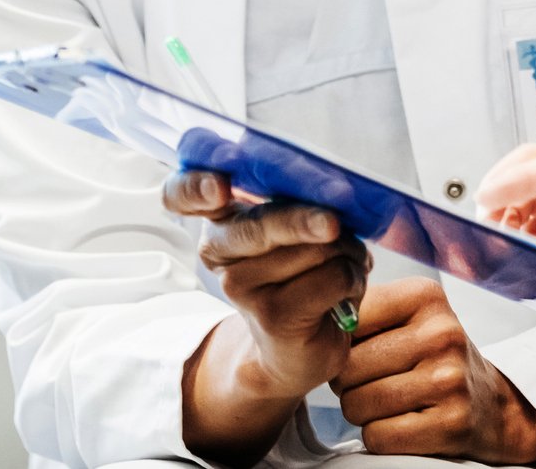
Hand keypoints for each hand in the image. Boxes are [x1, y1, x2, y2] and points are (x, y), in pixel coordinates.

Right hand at [166, 169, 369, 465]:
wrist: (295, 347)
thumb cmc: (301, 274)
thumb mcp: (294, 230)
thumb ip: (299, 206)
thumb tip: (335, 199)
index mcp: (220, 218)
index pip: (182, 194)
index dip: (195, 188)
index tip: (219, 189)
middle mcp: (218, 249)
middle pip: (261, 224)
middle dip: (304, 220)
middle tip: (332, 224)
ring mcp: (239, 285)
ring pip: (315, 247)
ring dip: (348, 253)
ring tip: (343, 267)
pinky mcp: (272, 315)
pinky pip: (333, 276)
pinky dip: (353, 279)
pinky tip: (344, 295)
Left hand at [333, 277, 535, 462]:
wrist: (491, 404)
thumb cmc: (433, 358)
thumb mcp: (410, 316)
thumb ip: (365, 310)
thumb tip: (316, 323)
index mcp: (427, 296)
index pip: (348, 320)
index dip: (343, 343)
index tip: (363, 348)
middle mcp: (442, 334)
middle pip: (347, 368)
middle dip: (349, 382)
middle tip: (377, 381)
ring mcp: (449, 380)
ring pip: (356, 405)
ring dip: (362, 412)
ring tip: (390, 401)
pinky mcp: (450, 424)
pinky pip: (377, 437)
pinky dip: (380, 436)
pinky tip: (403, 423)